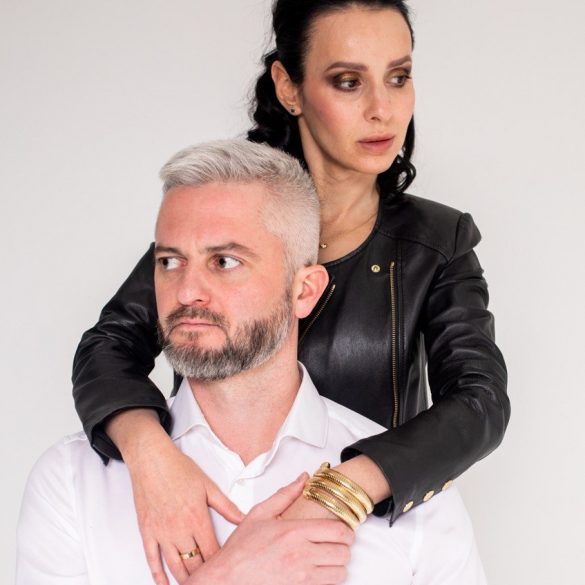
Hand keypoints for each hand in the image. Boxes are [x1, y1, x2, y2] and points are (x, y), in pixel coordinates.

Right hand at [107, 410, 243, 584]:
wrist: (151, 460)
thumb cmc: (178, 469)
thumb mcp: (208, 486)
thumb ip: (227, 506)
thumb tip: (243, 519)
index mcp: (197, 518)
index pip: (213, 551)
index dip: (221, 563)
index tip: (228, 568)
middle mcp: (180, 529)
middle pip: (195, 562)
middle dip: (205, 573)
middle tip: (214, 578)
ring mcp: (162, 532)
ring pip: (175, 565)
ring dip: (185, 578)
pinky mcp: (147, 532)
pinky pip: (152, 559)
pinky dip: (158, 575)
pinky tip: (164, 584)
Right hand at [186, 474, 353, 584]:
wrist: (227, 579)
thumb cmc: (241, 550)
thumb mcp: (260, 514)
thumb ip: (285, 495)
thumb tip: (303, 479)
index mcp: (294, 532)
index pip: (338, 531)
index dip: (346, 530)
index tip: (342, 529)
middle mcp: (302, 555)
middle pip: (343, 552)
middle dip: (343, 547)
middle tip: (335, 543)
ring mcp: (302, 578)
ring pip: (340, 573)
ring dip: (337, 565)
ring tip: (327, 559)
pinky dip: (327, 580)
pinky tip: (317, 572)